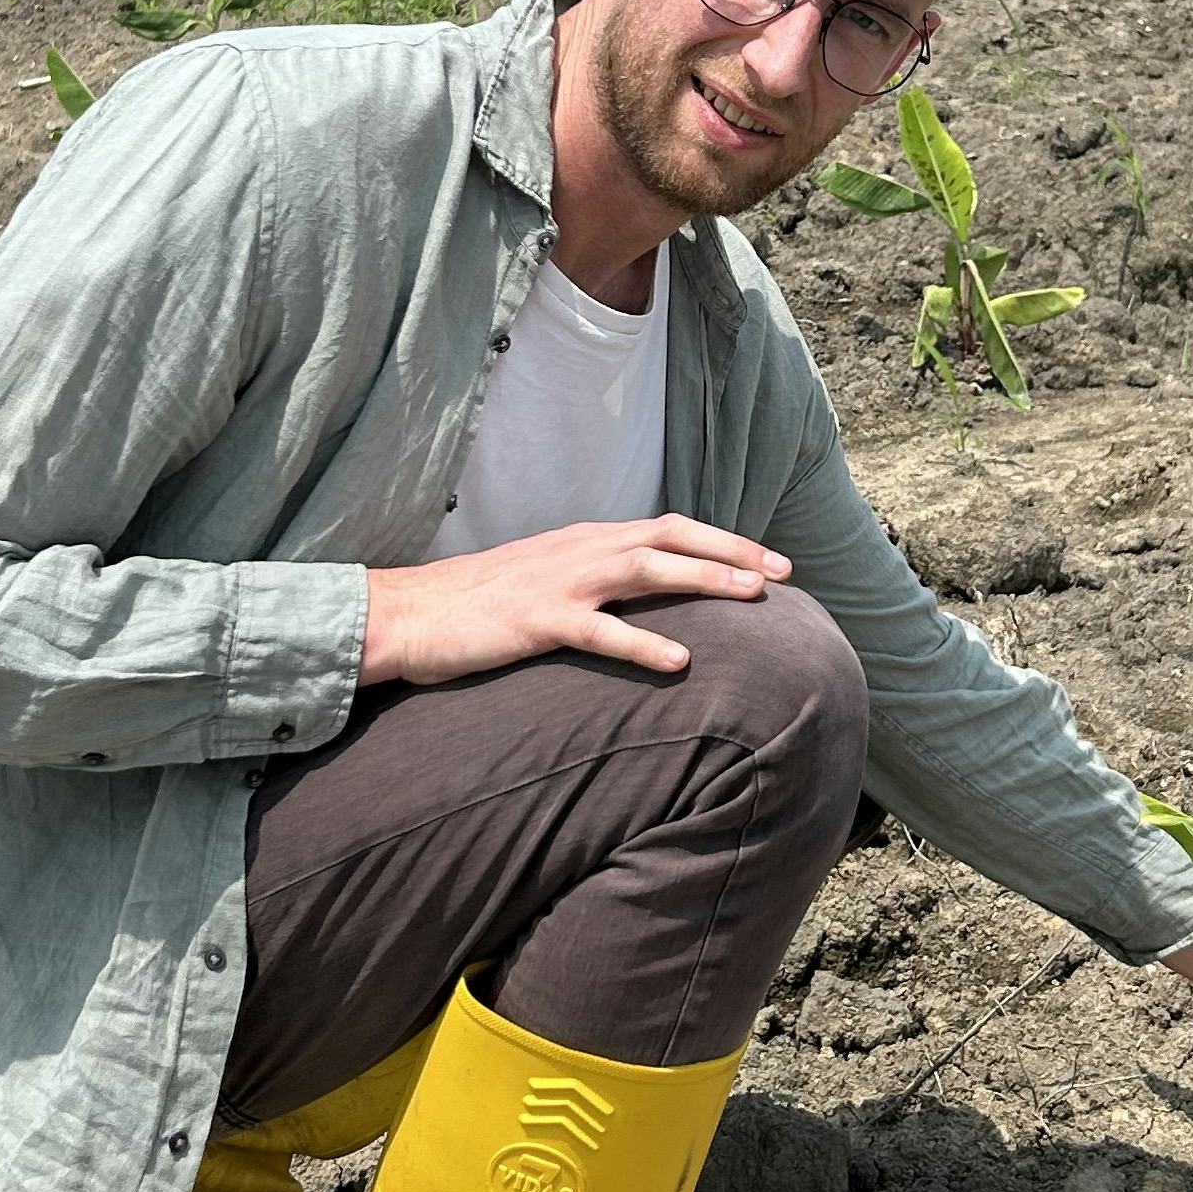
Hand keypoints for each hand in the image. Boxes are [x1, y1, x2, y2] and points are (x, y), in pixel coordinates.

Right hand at [361, 513, 791, 686]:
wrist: (407, 614)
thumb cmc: (478, 606)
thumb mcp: (546, 581)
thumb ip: (594, 584)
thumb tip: (640, 599)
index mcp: (586, 540)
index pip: (669, 529)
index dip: (722, 541)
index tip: (770, 559)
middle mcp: (581, 550)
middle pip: (671, 537)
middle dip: (732, 551)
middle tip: (785, 571)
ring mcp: (560, 582)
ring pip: (646, 571)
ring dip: (704, 579)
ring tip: (754, 595)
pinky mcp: (536, 621)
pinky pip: (600, 632)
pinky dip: (643, 645)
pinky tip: (680, 662)